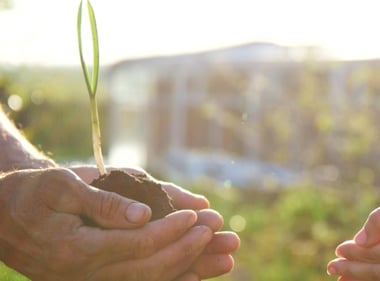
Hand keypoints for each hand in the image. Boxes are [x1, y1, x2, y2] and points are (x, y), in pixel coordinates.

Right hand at [0, 167, 214, 280]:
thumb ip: (103, 203)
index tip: (200, 218)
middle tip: (224, 237)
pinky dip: (171, 280)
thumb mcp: (62, 186)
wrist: (6, 217)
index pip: (139, 244)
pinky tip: (196, 276)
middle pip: (153, 269)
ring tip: (226, 260)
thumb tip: (144, 215)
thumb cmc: (35, 194)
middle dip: (193, 253)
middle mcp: (88, 274)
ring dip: (192, 270)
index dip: (173, 231)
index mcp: (79, 248)